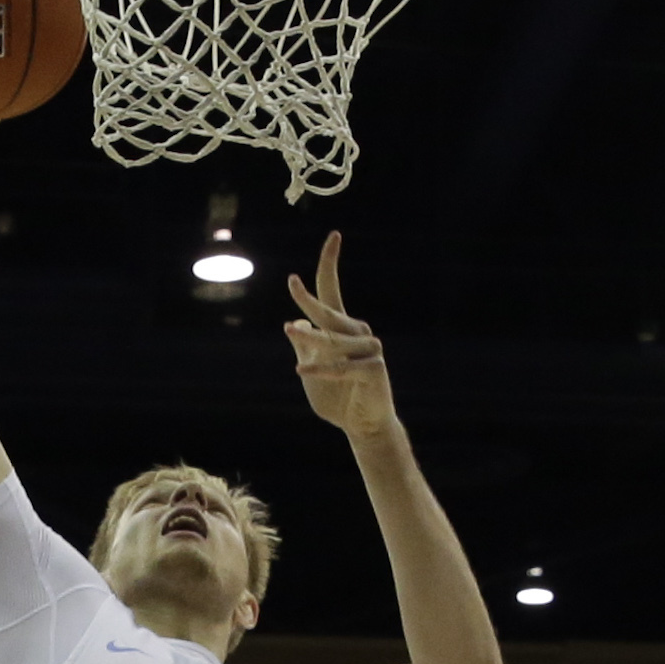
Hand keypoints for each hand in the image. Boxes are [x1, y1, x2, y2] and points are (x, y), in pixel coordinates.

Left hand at [285, 232, 394, 438]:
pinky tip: (301, 369)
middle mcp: (357, 333)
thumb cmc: (337, 398)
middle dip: (308, 299)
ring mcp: (369, 349)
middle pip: (329, 312)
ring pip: (332, 341)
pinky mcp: (374, 368)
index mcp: (341, 329)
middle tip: (292, 283)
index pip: (333, 291)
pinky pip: (341, 366)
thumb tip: (296, 322)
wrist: (362, 427)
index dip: (330, 264)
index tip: (334, 236)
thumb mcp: (311, 371)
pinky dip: (321, 368)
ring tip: (290, 331)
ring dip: (310, 339)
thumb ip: (305, 348)